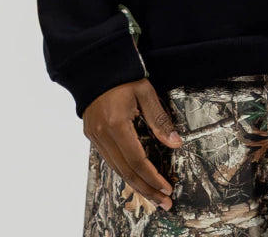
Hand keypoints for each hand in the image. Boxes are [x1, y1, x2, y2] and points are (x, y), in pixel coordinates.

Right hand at [82, 78, 182, 209]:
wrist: (96, 65)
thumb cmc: (123, 75)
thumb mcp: (145, 93)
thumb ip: (160, 120)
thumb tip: (176, 143)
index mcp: (116, 124)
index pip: (137, 160)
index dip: (153, 177)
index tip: (166, 188)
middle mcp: (102, 134)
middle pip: (126, 171)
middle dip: (146, 189)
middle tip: (163, 201)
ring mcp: (94, 136)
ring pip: (116, 169)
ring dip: (135, 184)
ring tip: (153, 195)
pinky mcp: (92, 135)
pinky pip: (109, 159)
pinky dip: (124, 171)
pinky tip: (136, 177)